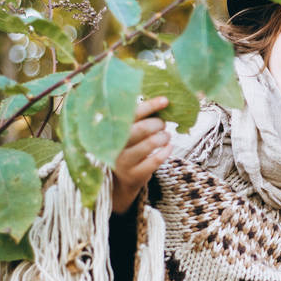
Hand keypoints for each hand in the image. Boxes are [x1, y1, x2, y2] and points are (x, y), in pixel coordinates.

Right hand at [111, 96, 170, 214]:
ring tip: (166, 135)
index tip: (165, 100)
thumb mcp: (127, 132)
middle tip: (162, 124)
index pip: (132, 113)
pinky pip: (156, 160)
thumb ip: (139, 118)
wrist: (119, 180)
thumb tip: (163, 101)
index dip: (150, 106)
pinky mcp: (134, 175)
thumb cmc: (128, 148)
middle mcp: (114, 145)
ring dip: (163, 136)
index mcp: (111, 130)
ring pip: (150, 143)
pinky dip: (166, 151)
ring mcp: (123, 162)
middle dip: (158, 123)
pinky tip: (169, 146)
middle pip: (142, 128)